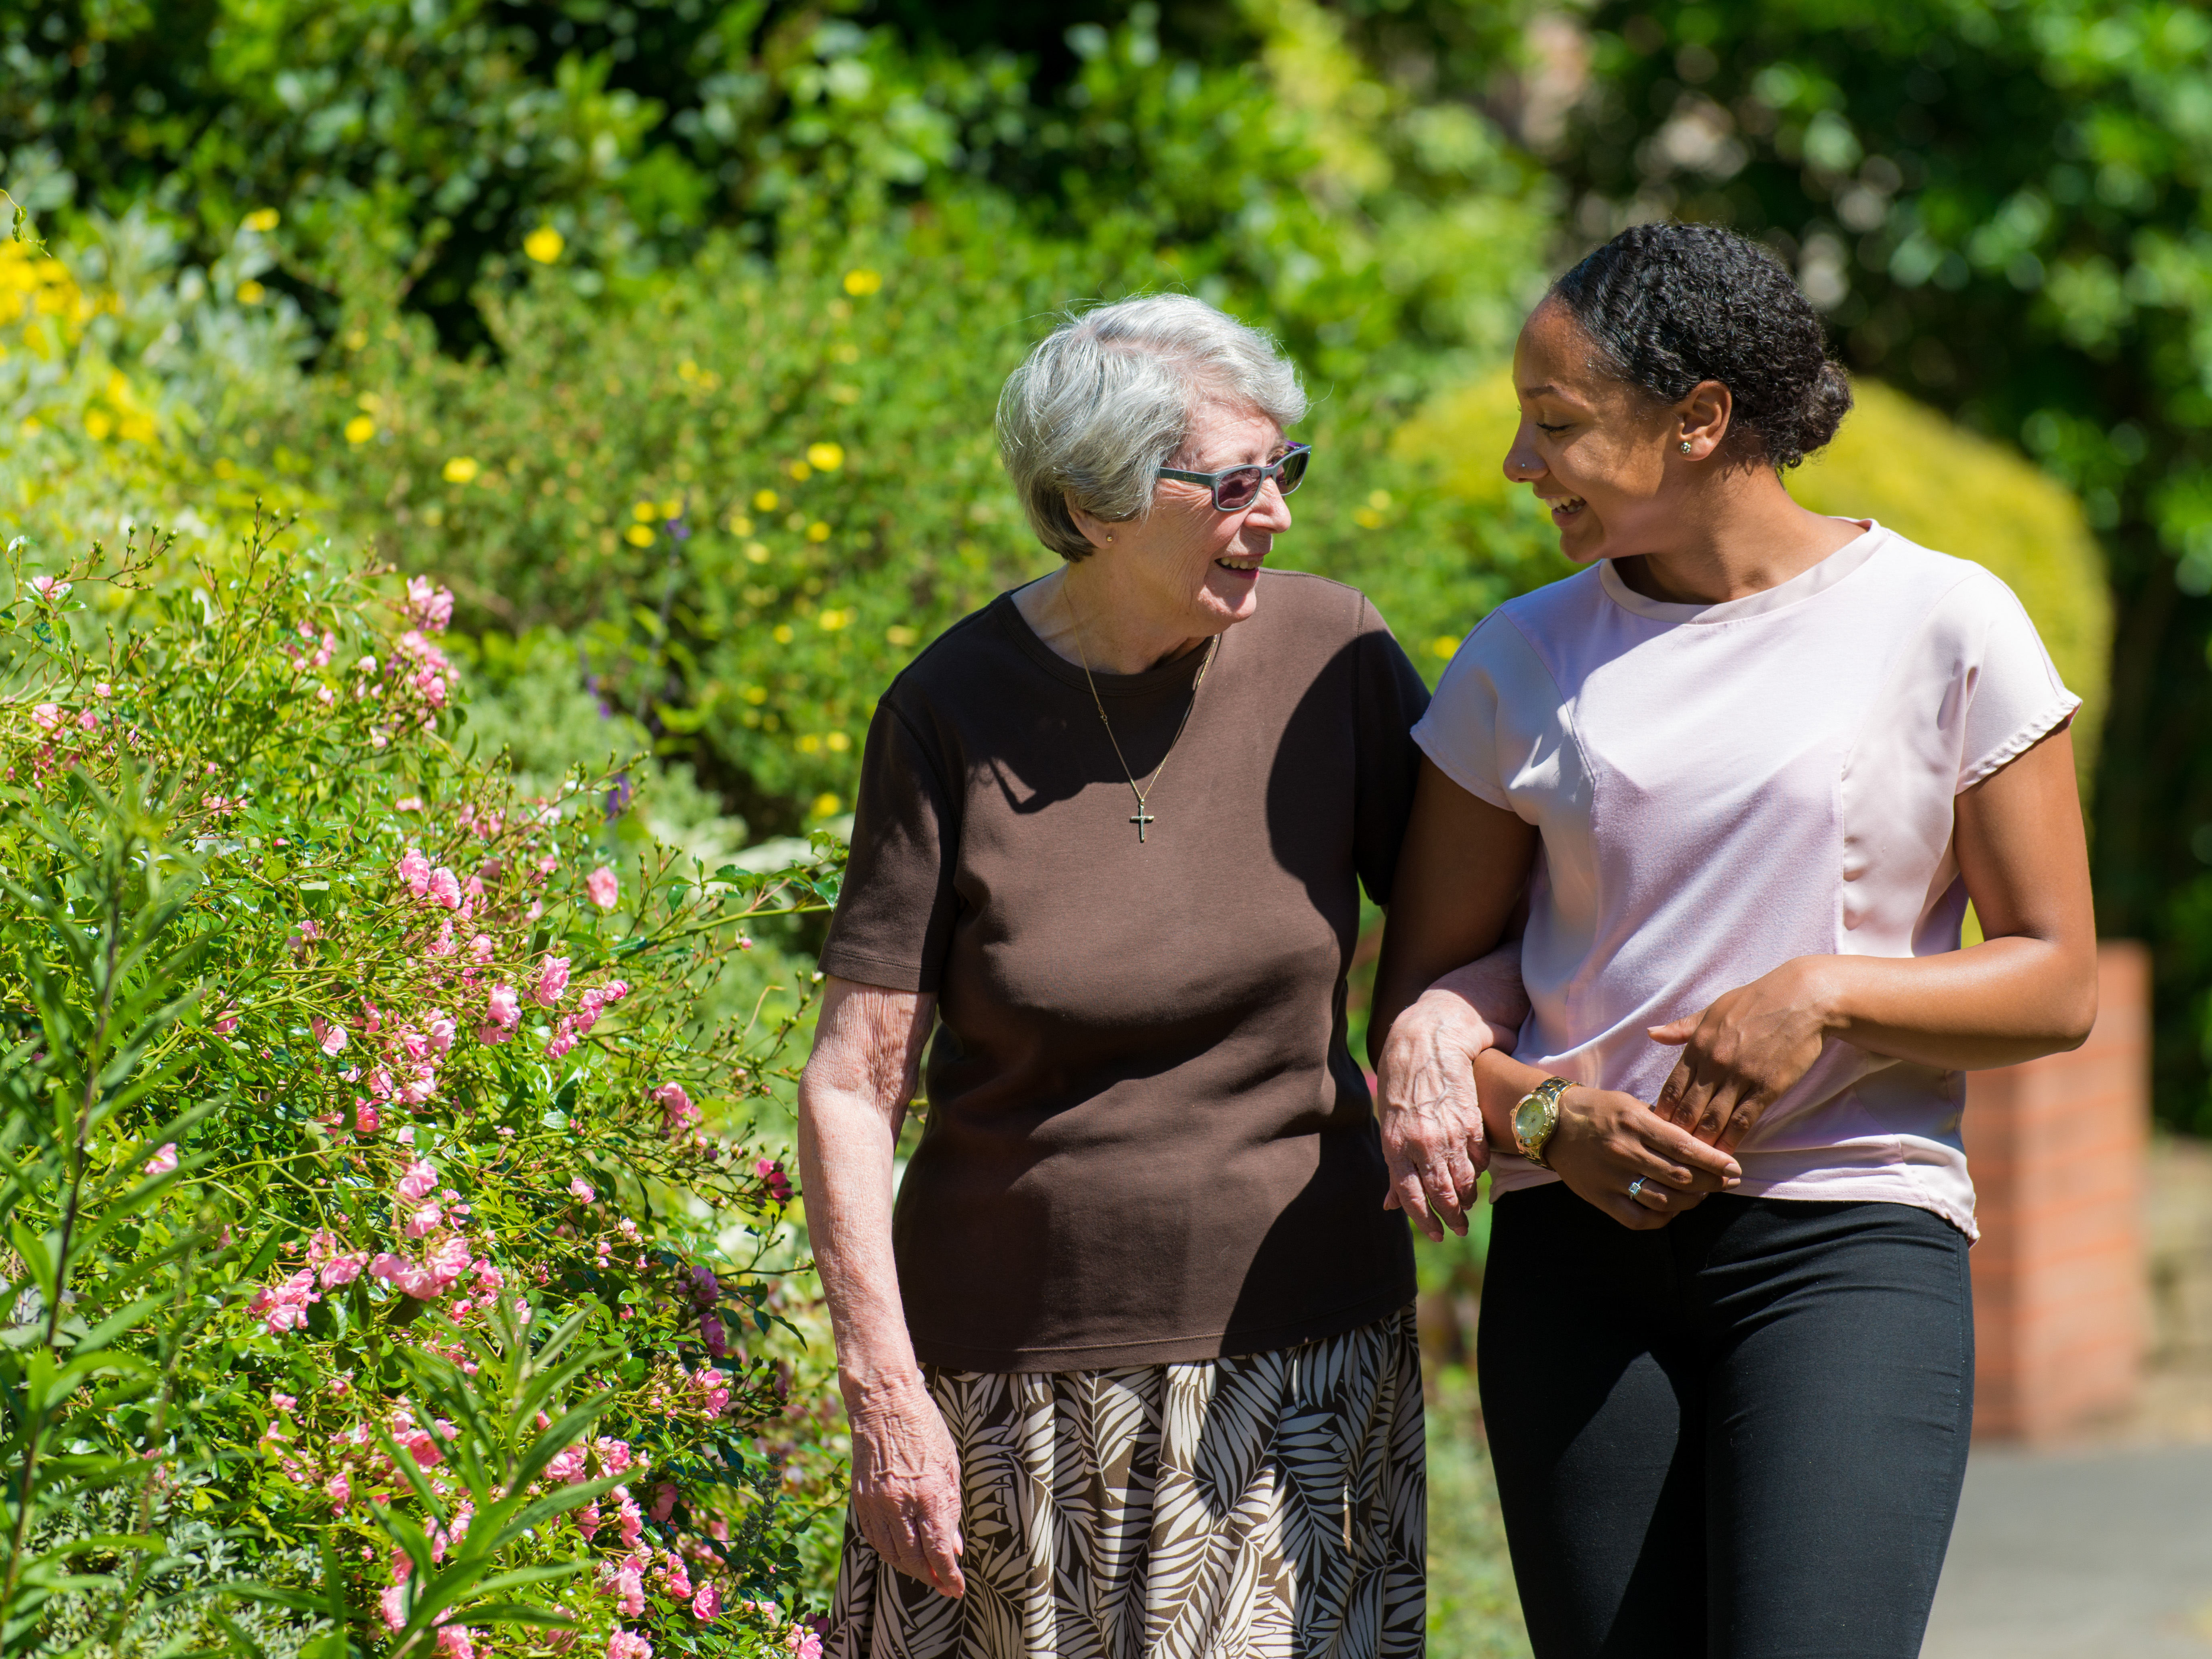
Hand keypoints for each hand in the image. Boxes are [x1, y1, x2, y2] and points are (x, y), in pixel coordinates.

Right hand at [847, 1373, 964, 1596]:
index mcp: (929, 1494)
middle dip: (931, 1578)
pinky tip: (900, 1552)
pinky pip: (874, 1538)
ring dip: (909, 1569)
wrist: (884, 1402)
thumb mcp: (949, 1467)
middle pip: (913, 1559)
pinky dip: (888, 1551)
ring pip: (890, 1553)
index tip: (957, 1588)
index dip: (948, 1576)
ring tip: (925, 1572)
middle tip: (944, 1585)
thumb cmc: (924, 1428)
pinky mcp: (861, 1499)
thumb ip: (951, 1510)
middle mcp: (900, 1504)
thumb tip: (952, 1547)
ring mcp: (876, 1503)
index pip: (938, 1551)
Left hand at [1376, 983, 1503, 1239]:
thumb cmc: (1399, 1079)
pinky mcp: (1471, 1121)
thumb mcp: (1386, 1121)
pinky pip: (1478, 1159)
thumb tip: (1389, 1204)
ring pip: (1463, 1180)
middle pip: (1440, 1193)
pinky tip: (1475, 1178)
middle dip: (1451, 1218)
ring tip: (1467, 1209)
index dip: (1424, 1220)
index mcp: (1394, 1143)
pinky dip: (1477, 1172)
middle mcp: (1421, 1142)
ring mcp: (1448, 1132)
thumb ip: (1393, 1165)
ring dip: (1466, 1199)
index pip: (1410, 1195)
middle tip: (1457, 1230)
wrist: (1428, 1038)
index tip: (1436, 1234)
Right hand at [1547, 1085, 1742, 1230]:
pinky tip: (1671, 1211)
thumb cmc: (1597, 1110)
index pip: (1685, 1147)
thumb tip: (1700, 1146)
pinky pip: (1637, 1218)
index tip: (1734, 1168)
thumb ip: (1662, 1124)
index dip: (1714, 1161)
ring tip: (1702, 1194)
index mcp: (1635, 1123)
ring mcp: (1611, 1177)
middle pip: (1680, 1176)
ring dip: (1690, 1201)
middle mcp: (1624, 1151)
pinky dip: (1661, 1219)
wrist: (1550, 1123)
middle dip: (1712, 1182)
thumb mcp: (1631, 1104)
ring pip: (1663, 1200)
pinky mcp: (1599, 1197)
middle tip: (1728, 1182)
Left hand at [1649, 958, 1834, 1152]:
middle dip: (1677, 1134)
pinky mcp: (1767, 1087)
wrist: (1803, 999)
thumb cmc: (1756, 1001)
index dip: (1662, 1112)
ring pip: (1713, 1120)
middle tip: (1669, 1153)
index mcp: (1698, 1045)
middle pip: (1688, 1109)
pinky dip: (1731, 1141)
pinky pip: (1743, 1121)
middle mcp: (1715, 1063)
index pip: (1671, 1087)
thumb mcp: (1714, 1009)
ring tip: (1692, 1162)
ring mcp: (1741, 1077)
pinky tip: (1722, 1155)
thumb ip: (1682, 1028)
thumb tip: (1651, 1033)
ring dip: (1701, 1144)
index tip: (1656, 1129)